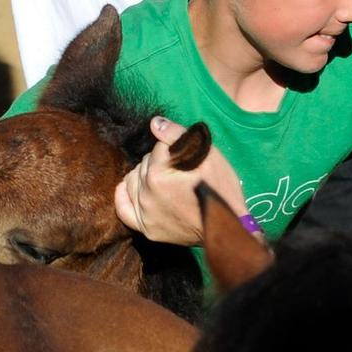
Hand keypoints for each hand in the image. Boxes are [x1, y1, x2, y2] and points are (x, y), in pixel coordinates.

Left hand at [113, 116, 246, 245]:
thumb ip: (177, 135)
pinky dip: (125, 196)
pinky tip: (132, 189)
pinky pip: (123, 208)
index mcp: (158, 173)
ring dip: (144, 176)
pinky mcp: (146, 228)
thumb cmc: (221, 188)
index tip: (186, 158)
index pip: (157, 148)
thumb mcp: (208, 155)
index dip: (173, 149)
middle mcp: (146, 194)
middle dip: (158, 162)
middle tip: (178, 171)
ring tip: (163, 180)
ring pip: (132, 181)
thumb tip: (154, 123)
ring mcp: (145, 213)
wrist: (228, 225)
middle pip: (144, 164)